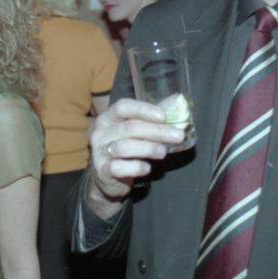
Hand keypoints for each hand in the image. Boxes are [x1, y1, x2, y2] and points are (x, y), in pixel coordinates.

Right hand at [86, 98, 182, 217]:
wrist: (107, 177)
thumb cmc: (125, 148)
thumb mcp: (135, 130)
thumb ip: (153, 117)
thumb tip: (176, 101)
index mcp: (108, 118)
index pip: (123, 107)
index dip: (144, 109)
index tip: (163, 116)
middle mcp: (101, 133)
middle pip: (129, 127)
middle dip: (157, 130)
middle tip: (178, 136)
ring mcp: (100, 152)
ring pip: (124, 147)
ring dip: (148, 148)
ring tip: (163, 152)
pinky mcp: (103, 171)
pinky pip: (119, 168)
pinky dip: (136, 167)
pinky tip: (147, 168)